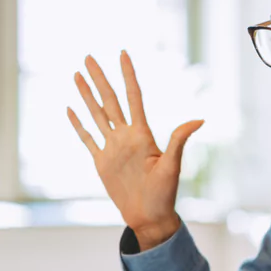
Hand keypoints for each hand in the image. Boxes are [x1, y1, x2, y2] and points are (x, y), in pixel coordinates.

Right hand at [66, 52, 204, 249]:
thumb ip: (179, 140)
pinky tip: (71, 109)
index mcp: (142, 134)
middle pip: (109, 100)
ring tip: (77, 75)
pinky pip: (87, 138)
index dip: (128, 75)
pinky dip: (78, 124)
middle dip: (99, 78)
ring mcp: (112, 148)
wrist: (150, 217)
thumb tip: (199, 120)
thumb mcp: (172, 166)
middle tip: (88, 56)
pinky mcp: (101, 162)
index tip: (122, 54)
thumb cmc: (165, 194)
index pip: (133, 97)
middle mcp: (125, 136)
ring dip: (86, 95)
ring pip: (96, 115)